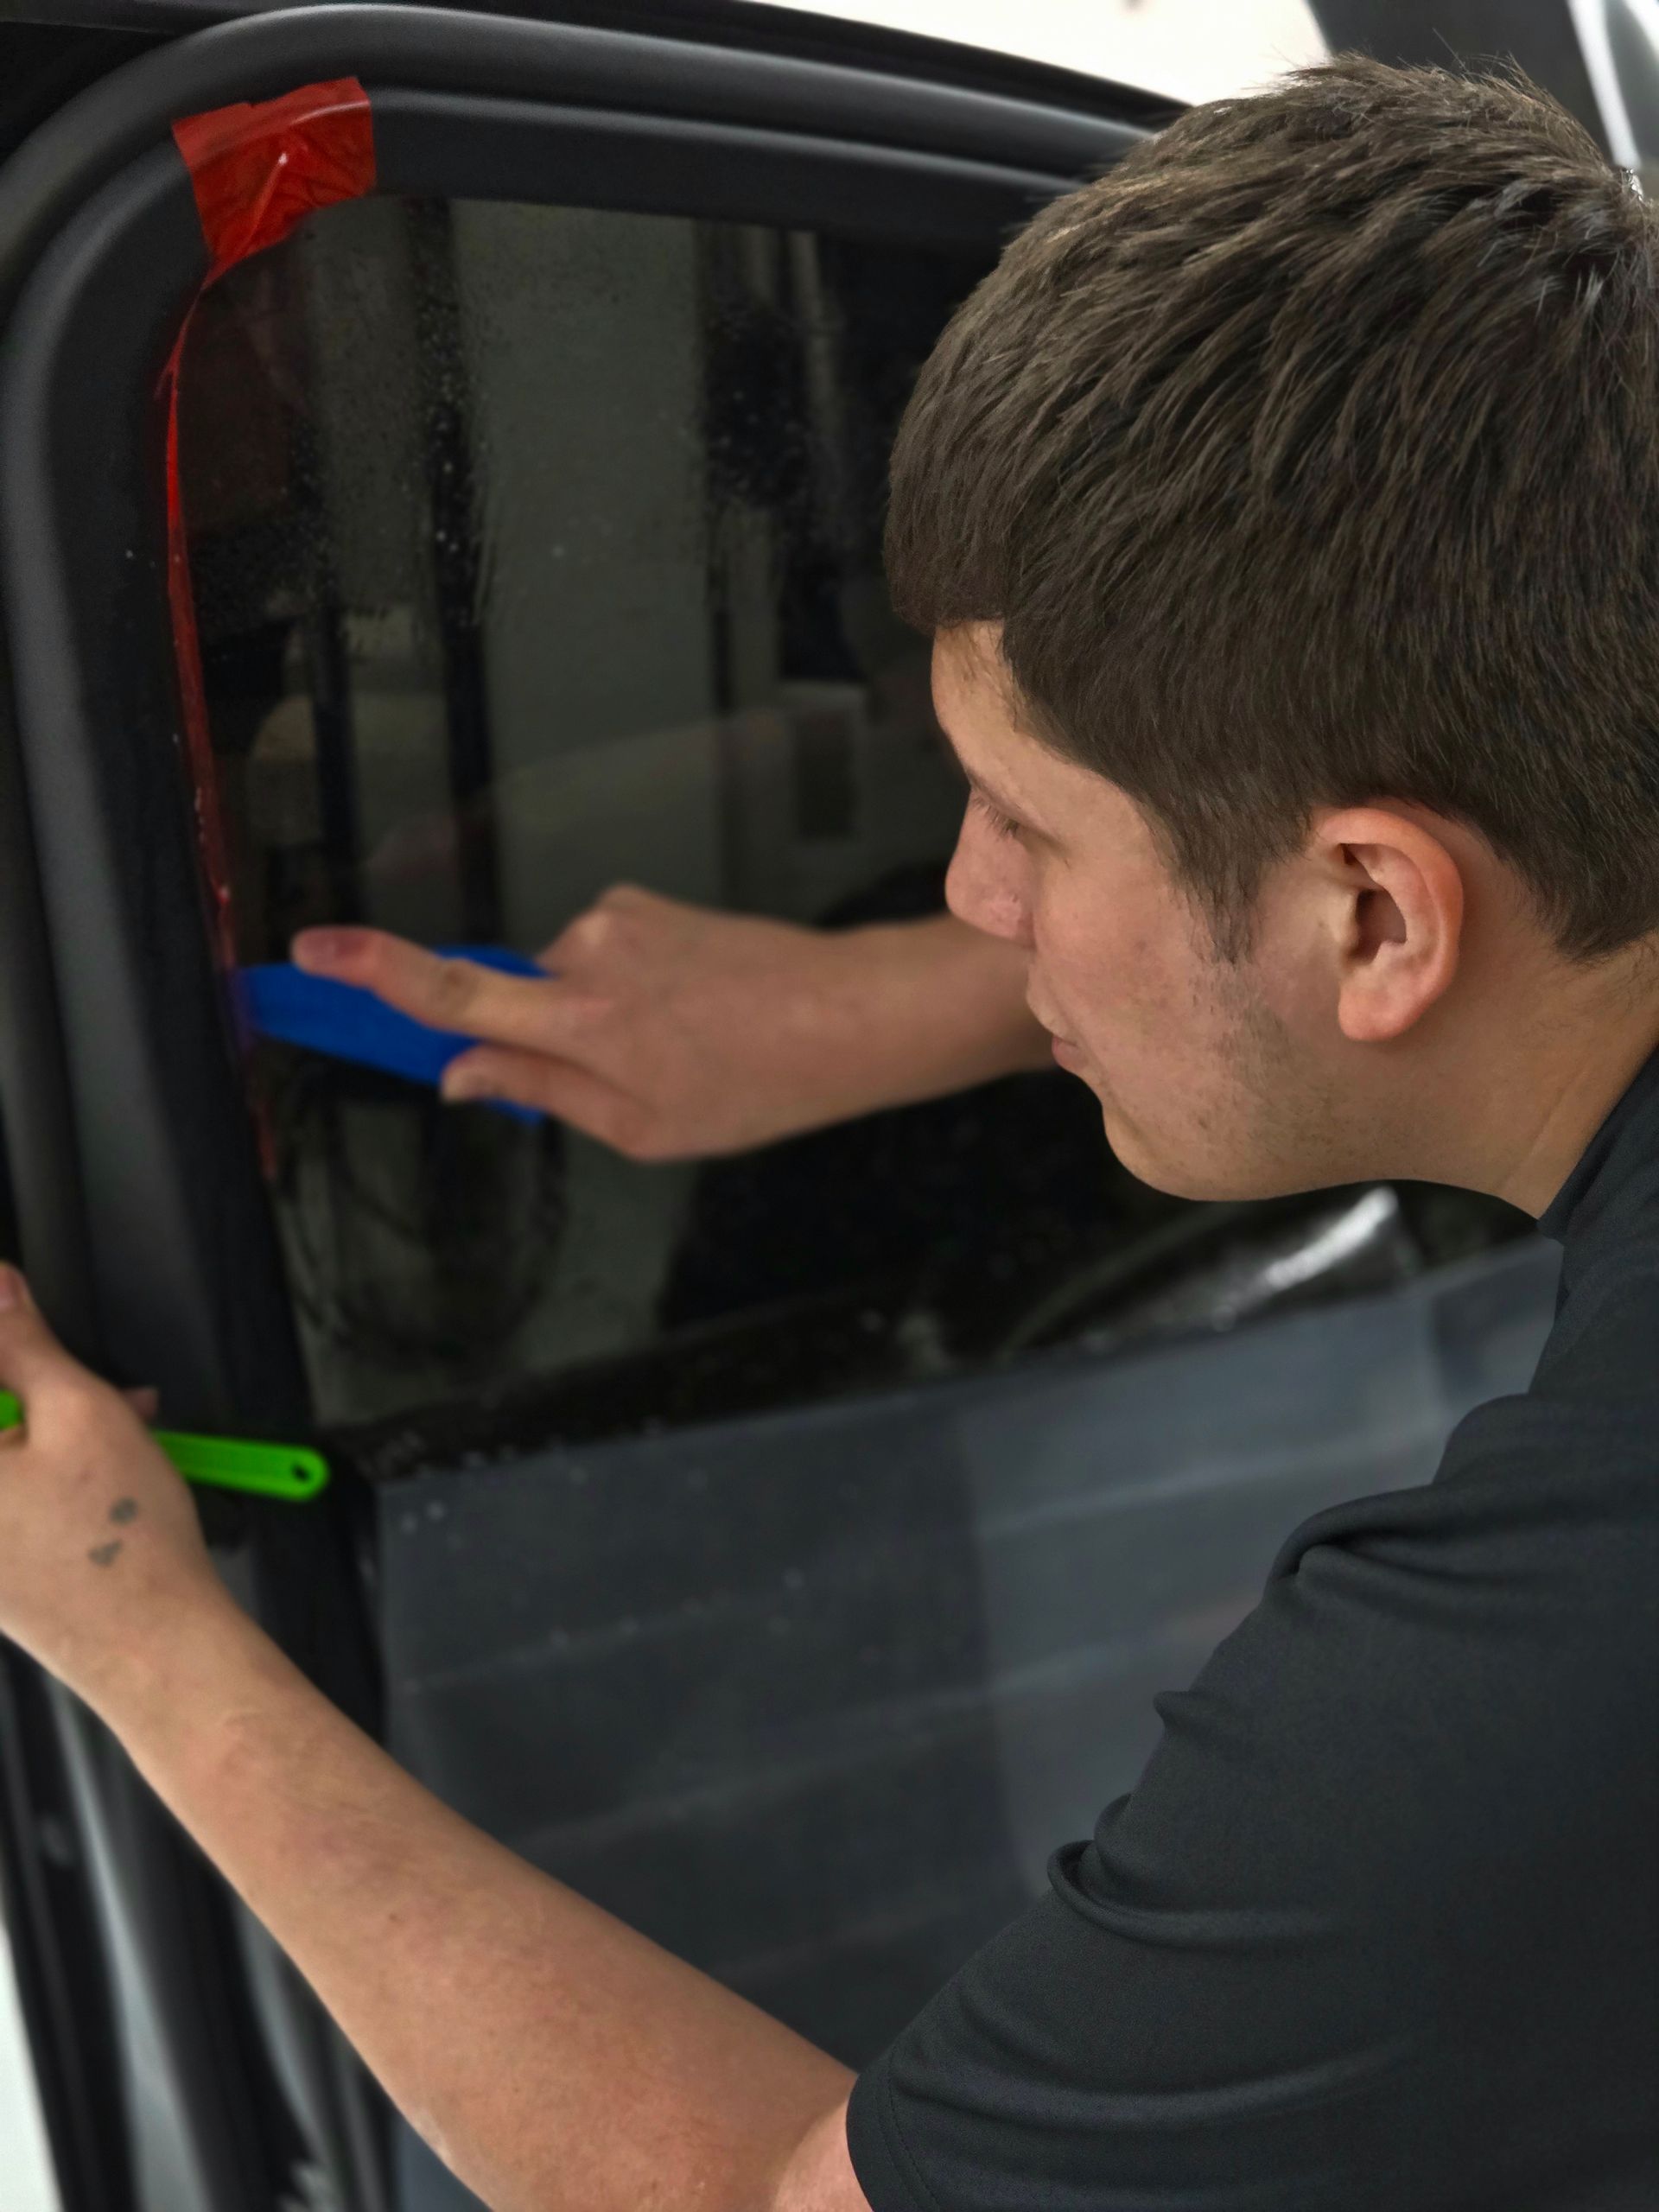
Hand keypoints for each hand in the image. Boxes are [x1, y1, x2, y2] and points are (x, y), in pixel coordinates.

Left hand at [0, 1268, 224, 1709]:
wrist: (153, 1646)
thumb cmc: (119, 1545)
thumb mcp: (83, 1411)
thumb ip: (26, 1344)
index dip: (1, 1340)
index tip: (12, 1305)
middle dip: (28, 1385)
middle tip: (84, 1374)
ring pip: (2, 1455)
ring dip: (45, 1423)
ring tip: (126, 1418)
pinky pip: (9, 1496)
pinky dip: (42, 1467)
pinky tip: (103, 1461)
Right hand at [293, 887, 1047, 1161]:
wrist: (849, 1015)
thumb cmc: (758, 1082)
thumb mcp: (642, 1126)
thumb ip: (540, 1092)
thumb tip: (459, 1071)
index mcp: (583, 1022)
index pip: (452, 993)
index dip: (374, 974)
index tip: (312, 951)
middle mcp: (589, 952)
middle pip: (513, 996)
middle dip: (541, 1038)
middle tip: (631, 1081)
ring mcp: (618, 917)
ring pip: (563, 979)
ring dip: (596, 1016)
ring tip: (683, 1048)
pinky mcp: (645, 902)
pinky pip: (603, 954)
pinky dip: (628, 988)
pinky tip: (693, 1015)